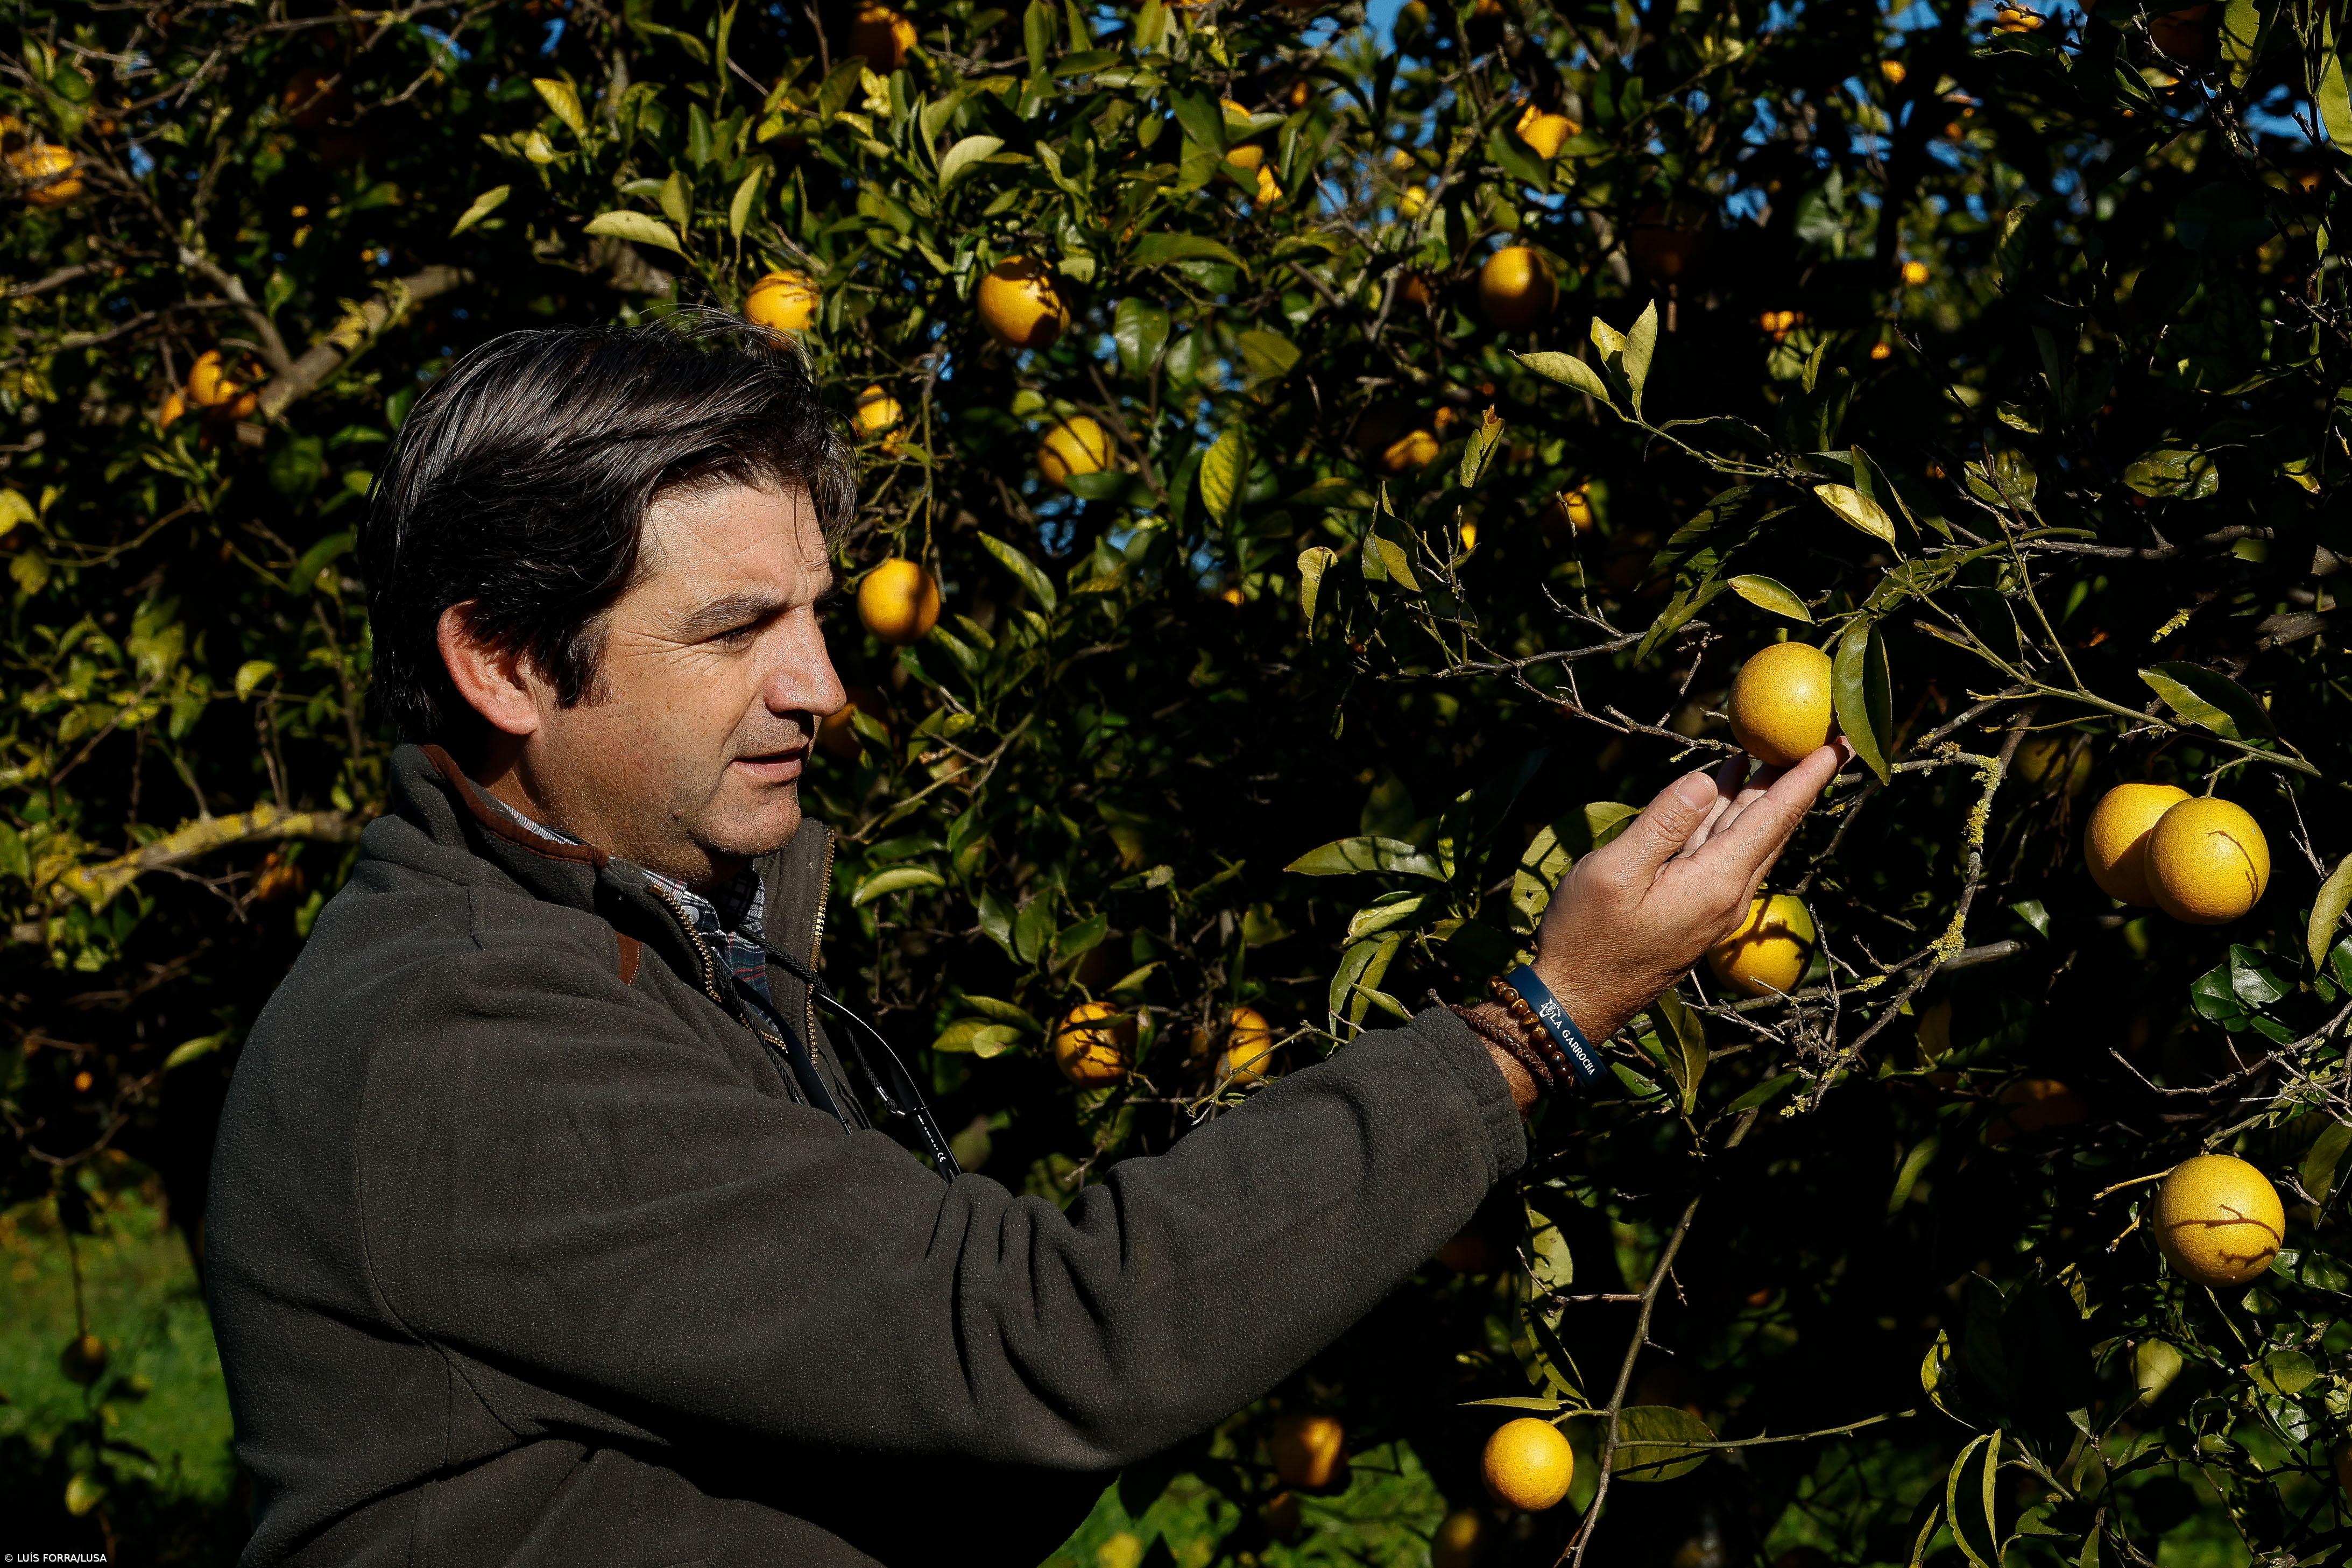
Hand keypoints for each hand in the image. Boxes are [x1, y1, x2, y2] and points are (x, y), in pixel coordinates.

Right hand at [1527, 740, 1852, 1043]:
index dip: (1807, 777)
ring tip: (1767, 754)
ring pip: (1745, 839)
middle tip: (1820, 740)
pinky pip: (1720, 854)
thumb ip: (1664, 823)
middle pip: (1770, 827)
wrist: (1573, 1002)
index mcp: (1715, 883)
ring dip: (1757, 795)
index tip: (1840, 744)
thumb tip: (1707, 780)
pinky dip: (1726, 818)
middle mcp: (1726, 896)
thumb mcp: (1615, 873)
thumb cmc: (1585, 939)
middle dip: (1793, 781)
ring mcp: (1711, 907)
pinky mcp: (1693, 912)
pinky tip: (1719, 794)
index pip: (1774, 818)